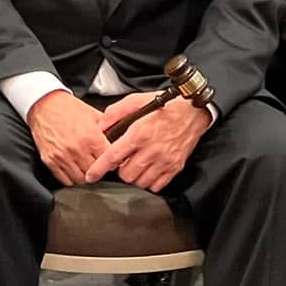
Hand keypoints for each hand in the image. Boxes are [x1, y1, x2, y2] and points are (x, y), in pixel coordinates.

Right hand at [26, 90, 109, 186]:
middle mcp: (77, 149)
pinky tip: (74, 168)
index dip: (112, 161)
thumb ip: (108, 129)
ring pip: (81, 179)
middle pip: (95, 172)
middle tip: (98, 164)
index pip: (108, 160)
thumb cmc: (69, 108)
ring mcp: (62, 156)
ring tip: (86, 166)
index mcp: (91, 137)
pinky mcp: (50, 161)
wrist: (45, 104)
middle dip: (98, 169)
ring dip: (85, 175)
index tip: (111, 160)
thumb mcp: (93, 115)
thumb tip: (121, 141)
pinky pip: (65, 180)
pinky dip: (71, 177)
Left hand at [92, 96, 206, 191]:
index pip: (113, 156)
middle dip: (120, 170)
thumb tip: (101, 126)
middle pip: (126, 174)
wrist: (194, 111)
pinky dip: (149, 181)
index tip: (91, 176)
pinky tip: (148, 170)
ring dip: (134, 176)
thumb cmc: (167, 105)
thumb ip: (115, 112)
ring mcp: (165, 160)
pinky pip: (156, 185)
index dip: (99, 169)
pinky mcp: (175, 167)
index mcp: (140, 133)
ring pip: (140, 182)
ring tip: (136, 164)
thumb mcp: (137, 100)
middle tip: (124, 161)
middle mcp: (152, 150)